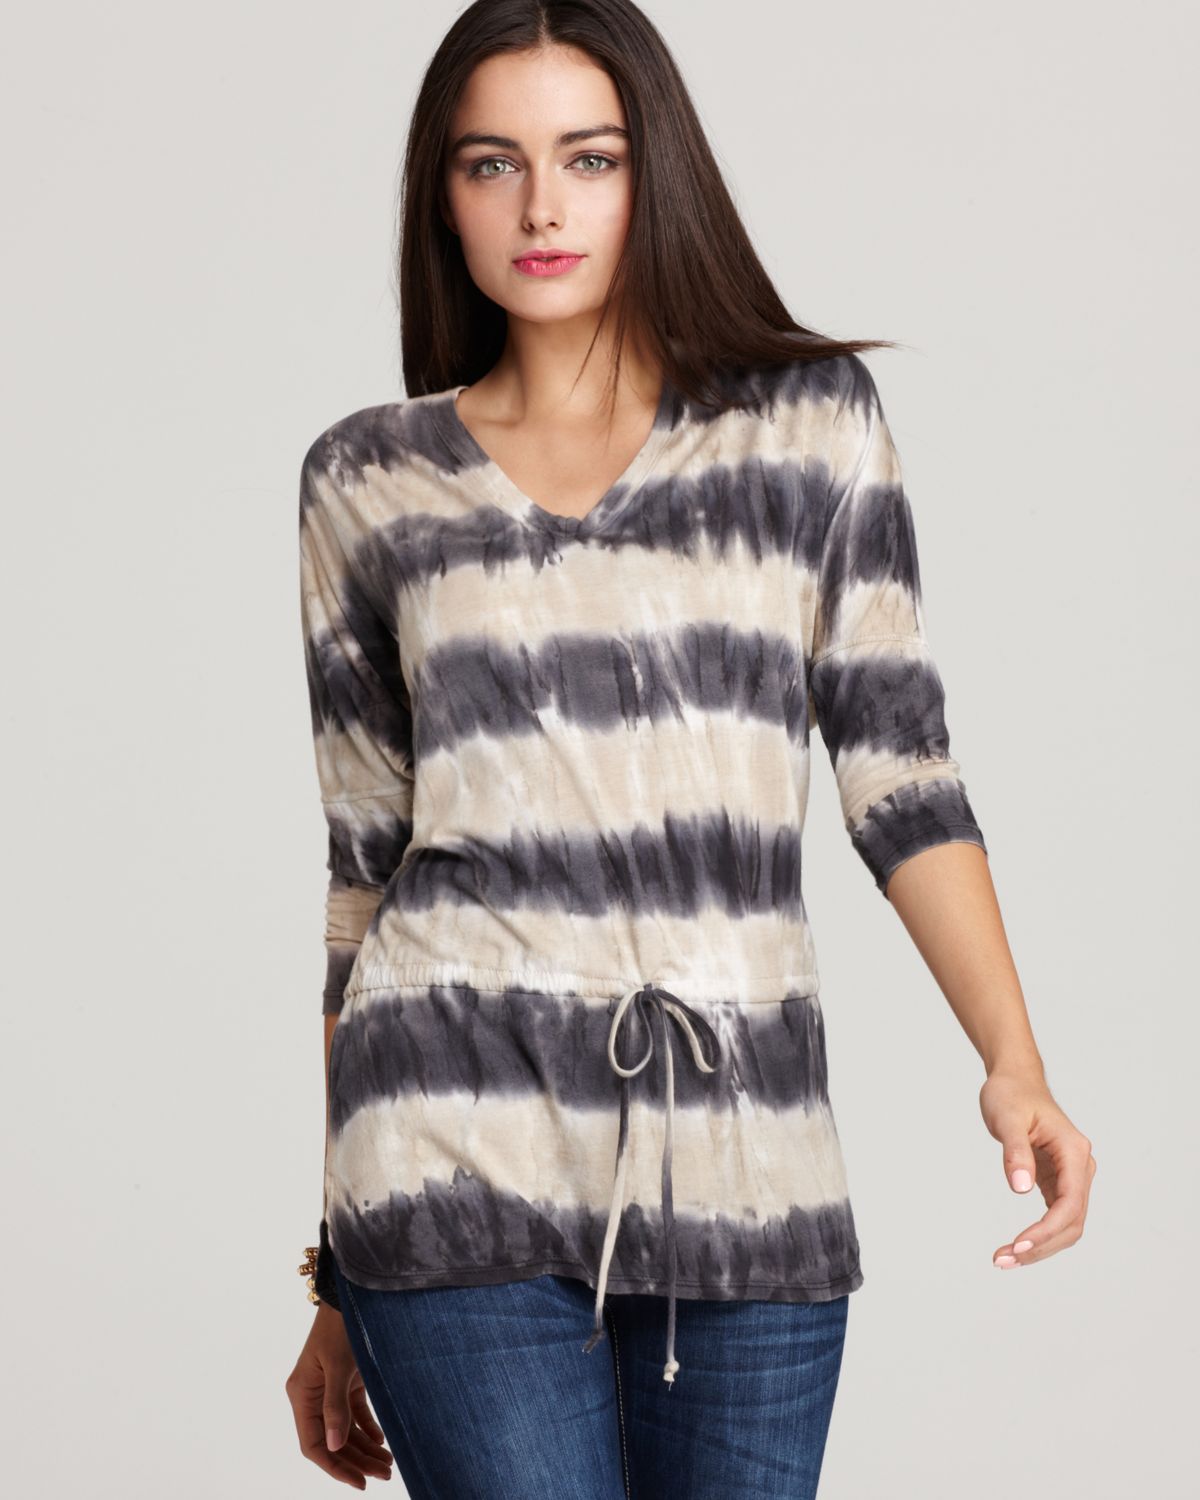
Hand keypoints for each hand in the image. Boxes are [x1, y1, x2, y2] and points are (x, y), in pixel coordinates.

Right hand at [285, 1303, 393, 1487]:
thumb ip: (335, 1406)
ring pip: (345, 1429)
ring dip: (365, 1448)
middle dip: (356, 1460)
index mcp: (301, 1395)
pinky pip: (354, 1413)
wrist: (353, 1294)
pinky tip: (383, 1441)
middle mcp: (312, 1395)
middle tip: (385, 1474)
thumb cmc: (340, 1325)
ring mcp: (329, 1389)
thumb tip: (334, 1447)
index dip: (335, 1466)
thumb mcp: (338, 1365)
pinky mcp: (346, 1380)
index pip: (313, 1445)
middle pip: (332, 1441)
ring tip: (388, 1465)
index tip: (359, 1482)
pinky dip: (368, 1428)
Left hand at [978, 1068, 1096, 1269]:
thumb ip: (1015, 1152)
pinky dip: (1038, 1235)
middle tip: (1003, 1260)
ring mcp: (1070, 1176)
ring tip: (1004, 1259)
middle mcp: (1079, 1167)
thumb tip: (1021, 1188)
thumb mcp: (1008, 1119)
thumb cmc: (1011, 1095)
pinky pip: (1055, 1216)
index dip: (1046, 1231)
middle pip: (1071, 1222)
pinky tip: (1016, 1246)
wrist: (1014, 1080)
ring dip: (1039, 1246)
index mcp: (1073, 1152)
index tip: (1019, 1246)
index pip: (1069, 1204)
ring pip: (1065, 1224)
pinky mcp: (1057, 1181)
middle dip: (1041, 1246)